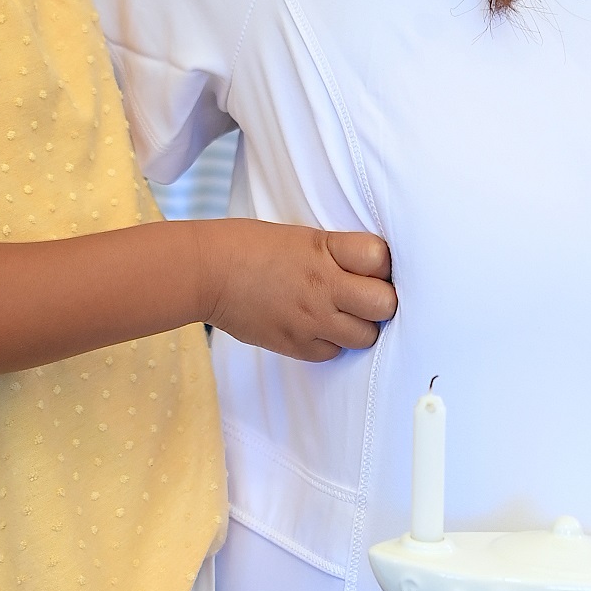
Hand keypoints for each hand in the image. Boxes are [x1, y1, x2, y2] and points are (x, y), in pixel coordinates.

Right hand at [198, 222, 395, 361]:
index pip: (380, 258)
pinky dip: (332, 343)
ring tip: (343, 313)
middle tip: (366, 296)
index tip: (373, 266)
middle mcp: (323, 287)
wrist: (207, 273)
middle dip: (381, 301)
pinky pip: (334, 353)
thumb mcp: (303, 238)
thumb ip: (337, 254)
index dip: (382, 264)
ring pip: (366, 336)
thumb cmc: (250, 247)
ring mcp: (310, 320)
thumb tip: (371, 272)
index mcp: (325, 251)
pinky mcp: (296, 346)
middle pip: (384, 304)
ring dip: (360, 326)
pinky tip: (318, 327)